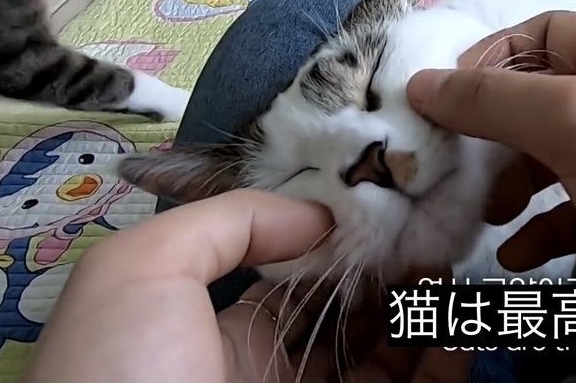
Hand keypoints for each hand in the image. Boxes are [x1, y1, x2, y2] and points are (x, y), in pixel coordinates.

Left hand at [24, 189, 471, 382]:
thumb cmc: (121, 371)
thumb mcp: (139, 272)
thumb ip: (228, 222)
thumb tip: (316, 216)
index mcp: (214, 341)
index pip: (291, 286)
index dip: (336, 246)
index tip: (378, 210)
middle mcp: (271, 380)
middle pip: (348, 322)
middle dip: (390, 278)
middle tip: (427, 238)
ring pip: (388, 362)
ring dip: (422, 314)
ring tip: (446, 271)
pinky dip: (445, 364)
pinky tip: (454, 328)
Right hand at [406, 11, 575, 270]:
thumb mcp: (564, 115)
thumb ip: (490, 100)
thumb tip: (420, 84)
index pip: (544, 35)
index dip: (493, 56)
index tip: (453, 93)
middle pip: (539, 104)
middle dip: (493, 135)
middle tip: (459, 164)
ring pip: (552, 162)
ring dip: (511, 188)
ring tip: (490, 215)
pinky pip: (574, 213)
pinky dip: (540, 231)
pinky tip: (518, 255)